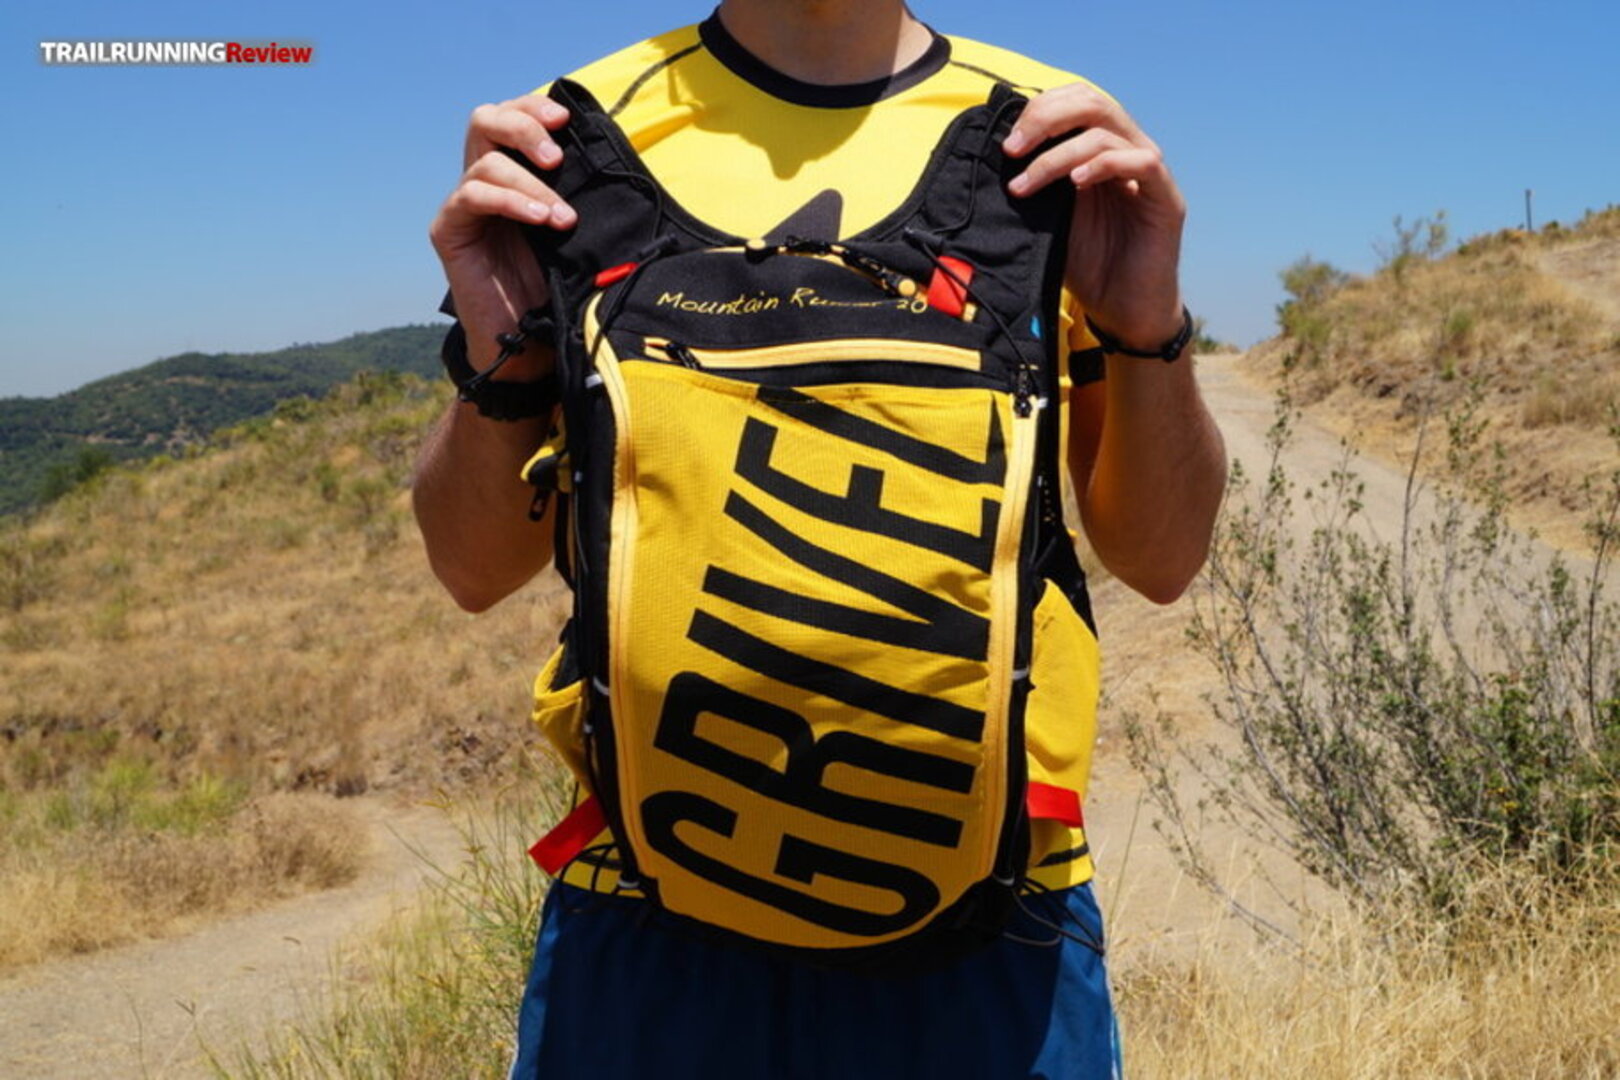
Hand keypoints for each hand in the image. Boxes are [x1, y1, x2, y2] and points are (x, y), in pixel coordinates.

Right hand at [427, 93, 577, 376]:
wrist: (526, 337)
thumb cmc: (552, 281)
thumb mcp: (571, 229)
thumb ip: (576, 192)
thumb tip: (605, 161)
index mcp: (512, 171)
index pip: (511, 116)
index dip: (534, 107)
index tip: (567, 119)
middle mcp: (483, 180)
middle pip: (485, 119)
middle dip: (524, 126)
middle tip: (556, 156)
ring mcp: (463, 203)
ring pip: (487, 163)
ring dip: (532, 185)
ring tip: (563, 218)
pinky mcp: (449, 229)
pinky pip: (472, 197)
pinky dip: (511, 201)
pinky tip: (540, 219)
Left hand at [1002, 83, 1185, 349]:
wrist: (1123, 311)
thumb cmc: (1087, 264)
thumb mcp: (1049, 217)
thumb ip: (1036, 182)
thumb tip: (995, 158)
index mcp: (1099, 149)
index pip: (1075, 101)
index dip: (1039, 109)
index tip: (1006, 143)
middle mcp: (1127, 151)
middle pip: (1092, 102)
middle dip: (1044, 118)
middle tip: (1011, 149)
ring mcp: (1149, 173)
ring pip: (1106, 133)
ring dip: (1057, 155)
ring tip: (1025, 184)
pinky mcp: (1167, 199)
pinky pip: (1141, 162)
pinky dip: (1103, 164)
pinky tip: (1075, 183)